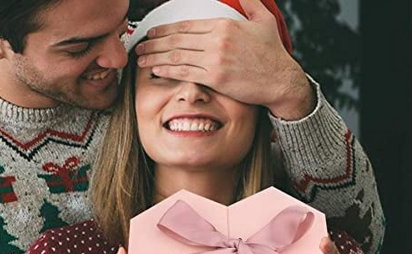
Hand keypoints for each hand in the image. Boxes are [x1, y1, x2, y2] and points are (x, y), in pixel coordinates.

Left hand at [134, 0, 314, 119]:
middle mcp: (217, 40)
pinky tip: (155, 69)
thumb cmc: (272, 53)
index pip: (187, 25)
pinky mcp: (215, 77)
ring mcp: (215, 59)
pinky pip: (185, 72)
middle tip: (139, 46)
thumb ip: (248, 3)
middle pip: (178, 39)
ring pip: (177, 55)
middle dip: (154, 43)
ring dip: (155, 56)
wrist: (280, 79)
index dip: (166, 29)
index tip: (153, 33)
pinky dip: (167, 69)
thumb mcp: (263, 20)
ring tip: (141, 59)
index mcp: (225, 24)